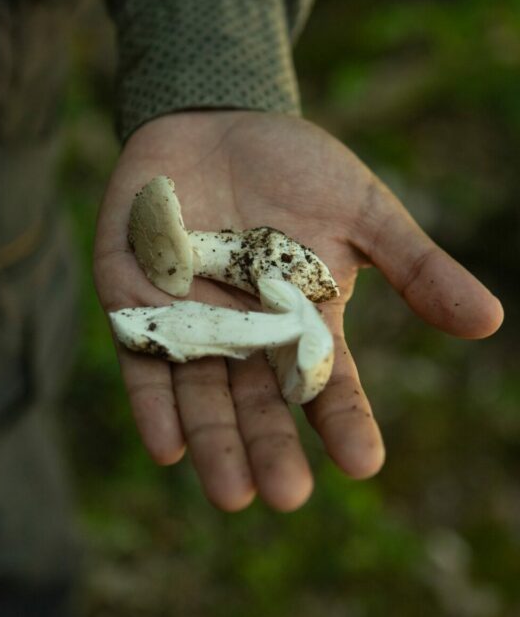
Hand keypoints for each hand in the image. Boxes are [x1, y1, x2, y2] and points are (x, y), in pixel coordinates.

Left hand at [94, 111, 502, 511]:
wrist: (217, 120)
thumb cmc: (297, 168)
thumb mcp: (363, 212)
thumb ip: (415, 267)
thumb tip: (490, 320)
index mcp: (304, 323)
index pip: (327, 384)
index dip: (346, 422)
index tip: (365, 462)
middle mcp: (246, 337)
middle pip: (259, 405)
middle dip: (270, 449)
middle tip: (286, 495)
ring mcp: (188, 323)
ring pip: (201, 397)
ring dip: (213, 444)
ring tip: (231, 493)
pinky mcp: (132, 302)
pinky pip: (143, 360)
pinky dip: (153, 402)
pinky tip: (166, 446)